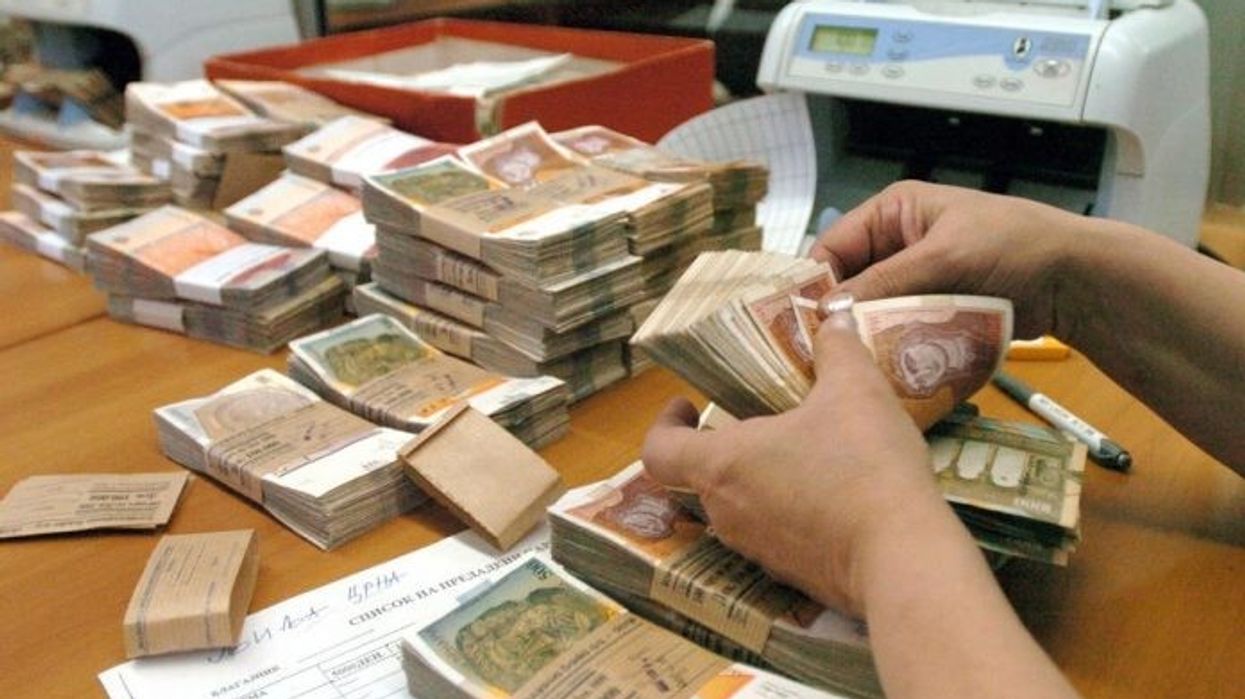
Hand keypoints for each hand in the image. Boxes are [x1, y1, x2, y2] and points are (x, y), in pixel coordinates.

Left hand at [642, 308, 961, 616]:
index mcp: (723, 464)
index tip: (687, 406)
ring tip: (803, 453)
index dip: (664, 425)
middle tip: (761, 422)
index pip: (659, 451)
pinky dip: (792, 514)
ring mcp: (758, 550)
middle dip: (725, 447)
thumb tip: (834, 317)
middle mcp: (727, 512)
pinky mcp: (792, 576)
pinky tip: (836, 497)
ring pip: (740, 509)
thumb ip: (838, 349)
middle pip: (703, 477)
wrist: (901, 557)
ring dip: (760, 480)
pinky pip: (777, 537)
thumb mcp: (856, 390)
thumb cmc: (862, 464)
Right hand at [809, 180, 1089, 338]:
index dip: (814, 283)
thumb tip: (831, 310)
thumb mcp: (944, 256)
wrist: (1075, 278)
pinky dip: (890, 347)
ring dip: (865, 335)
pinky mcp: (933, 310)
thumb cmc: (1012, 245)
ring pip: (871, 311)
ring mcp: (916, 280)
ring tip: (850, 366)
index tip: (800, 323)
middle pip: (849, 283)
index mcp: (893, 212)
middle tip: (821, 354)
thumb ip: (886, 281)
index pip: (833, 246)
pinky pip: (898, 329)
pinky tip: (880, 368)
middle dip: (839, 315)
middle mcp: (897, 244)